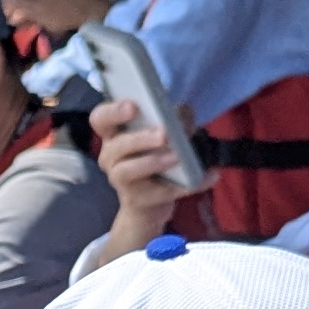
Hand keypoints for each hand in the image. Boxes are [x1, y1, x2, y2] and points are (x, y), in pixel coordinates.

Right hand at [88, 98, 189, 231]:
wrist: (152, 201)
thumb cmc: (156, 156)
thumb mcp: (167, 132)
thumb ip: (176, 118)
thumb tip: (184, 115)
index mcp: (115, 133)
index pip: (101, 118)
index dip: (113, 111)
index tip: (133, 107)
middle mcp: (110, 156)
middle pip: (116, 146)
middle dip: (140, 138)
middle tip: (163, 134)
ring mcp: (119, 180)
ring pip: (127, 171)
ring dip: (154, 162)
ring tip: (177, 157)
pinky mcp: (137, 200)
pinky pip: (160, 192)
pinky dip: (185, 185)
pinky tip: (207, 176)